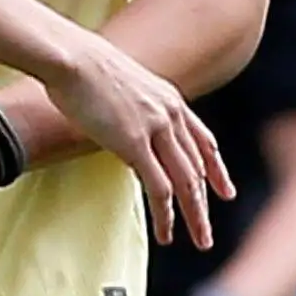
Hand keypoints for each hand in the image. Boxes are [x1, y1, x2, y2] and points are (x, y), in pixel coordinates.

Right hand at [43, 36, 233, 249]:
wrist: (69, 55)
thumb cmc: (78, 62)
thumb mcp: (117, 81)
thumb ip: (128, 102)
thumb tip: (117, 115)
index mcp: (168, 98)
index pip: (203, 141)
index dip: (216, 169)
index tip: (225, 191)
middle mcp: (170, 115)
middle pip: (198, 168)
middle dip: (205, 203)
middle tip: (207, 232)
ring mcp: (156, 129)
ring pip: (187, 183)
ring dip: (195, 216)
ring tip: (199, 241)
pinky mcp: (135, 144)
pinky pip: (159, 188)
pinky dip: (165, 215)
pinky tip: (166, 233)